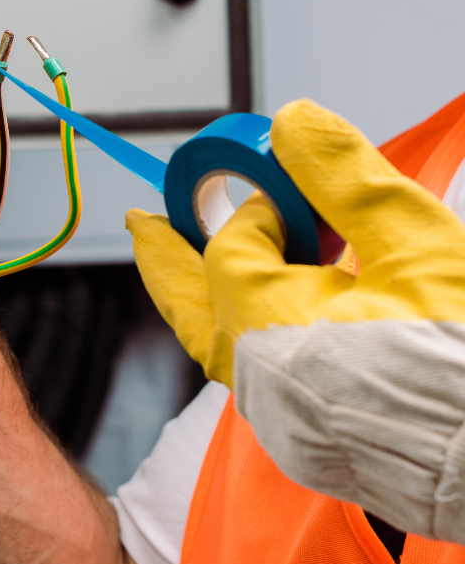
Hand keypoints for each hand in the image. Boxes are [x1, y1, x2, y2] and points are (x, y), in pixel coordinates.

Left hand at [128, 98, 464, 540]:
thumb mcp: (420, 249)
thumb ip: (348, 182)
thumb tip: (295, 121)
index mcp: (271, 328)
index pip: (235, 249)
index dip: (260, 211)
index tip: (293, 190)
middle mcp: (258, 380)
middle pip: (192, 304)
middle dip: (167, 258)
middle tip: (143, 224)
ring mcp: (279, 418)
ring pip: (216, 347)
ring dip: (201, 299)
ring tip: (186, 267)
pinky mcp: (308, 442)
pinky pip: (252, 380)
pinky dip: (243, 338)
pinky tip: (263, 323)